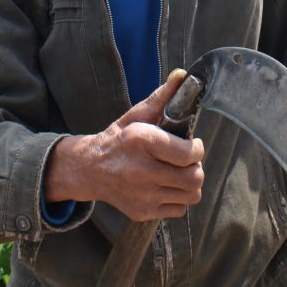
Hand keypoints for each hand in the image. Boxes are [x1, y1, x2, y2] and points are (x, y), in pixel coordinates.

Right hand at [44, 69, 204, 220]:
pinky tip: (166, 186)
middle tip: (186, 161)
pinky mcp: (142, 212)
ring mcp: (143, 195)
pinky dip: (178, 198)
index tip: (192, 145)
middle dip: (196, 167)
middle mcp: (142, 171)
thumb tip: (182, 74)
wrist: (89, 169)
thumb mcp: (137, 115)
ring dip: (190, 184)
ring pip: (191, 195)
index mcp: (142, 141)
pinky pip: (179, 209)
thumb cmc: (119, 139)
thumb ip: (162, 98)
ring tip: (178, 173)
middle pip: (194, 177)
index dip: (197, 148)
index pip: (190, 153)